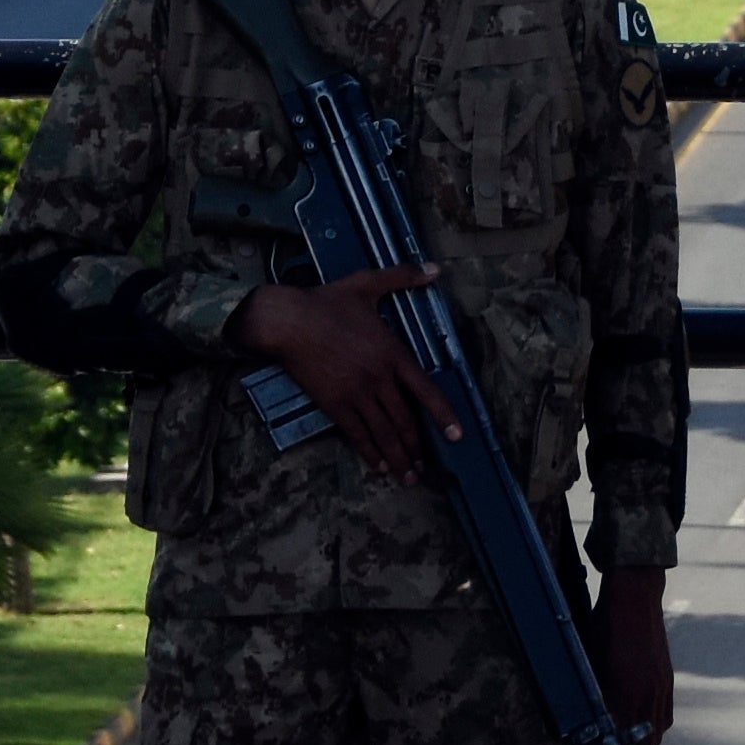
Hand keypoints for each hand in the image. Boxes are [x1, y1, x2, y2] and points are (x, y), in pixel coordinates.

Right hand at [232, 265, 449, 478]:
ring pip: (383, 432)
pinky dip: (370, 451)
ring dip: (398, 456)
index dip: (443, 415)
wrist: (287, 321)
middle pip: (404, 420)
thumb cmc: (326, 302)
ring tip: (408, 475)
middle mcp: (378, 378)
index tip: (457, 435)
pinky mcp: (334, 404)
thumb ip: (403, 277)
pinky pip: (356, 434)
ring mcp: (356, 393)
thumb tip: (435, 268)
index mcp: (391, 353)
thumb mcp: (367, 284)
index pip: (426, 390)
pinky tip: (378, 465)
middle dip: (416, 447)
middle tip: (425, 467)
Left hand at [587, 568, 675, 744]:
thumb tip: (587, 722)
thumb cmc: (606, 626)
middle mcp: (648, 694)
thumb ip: (595, 696)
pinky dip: (653, 731)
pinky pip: (665, 717)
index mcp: (626, 692)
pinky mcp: (667, 680)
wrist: (636, 598)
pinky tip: (641, 729)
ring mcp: (661, 687)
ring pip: (656, 734)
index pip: (619, 741)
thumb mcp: (591, 662)